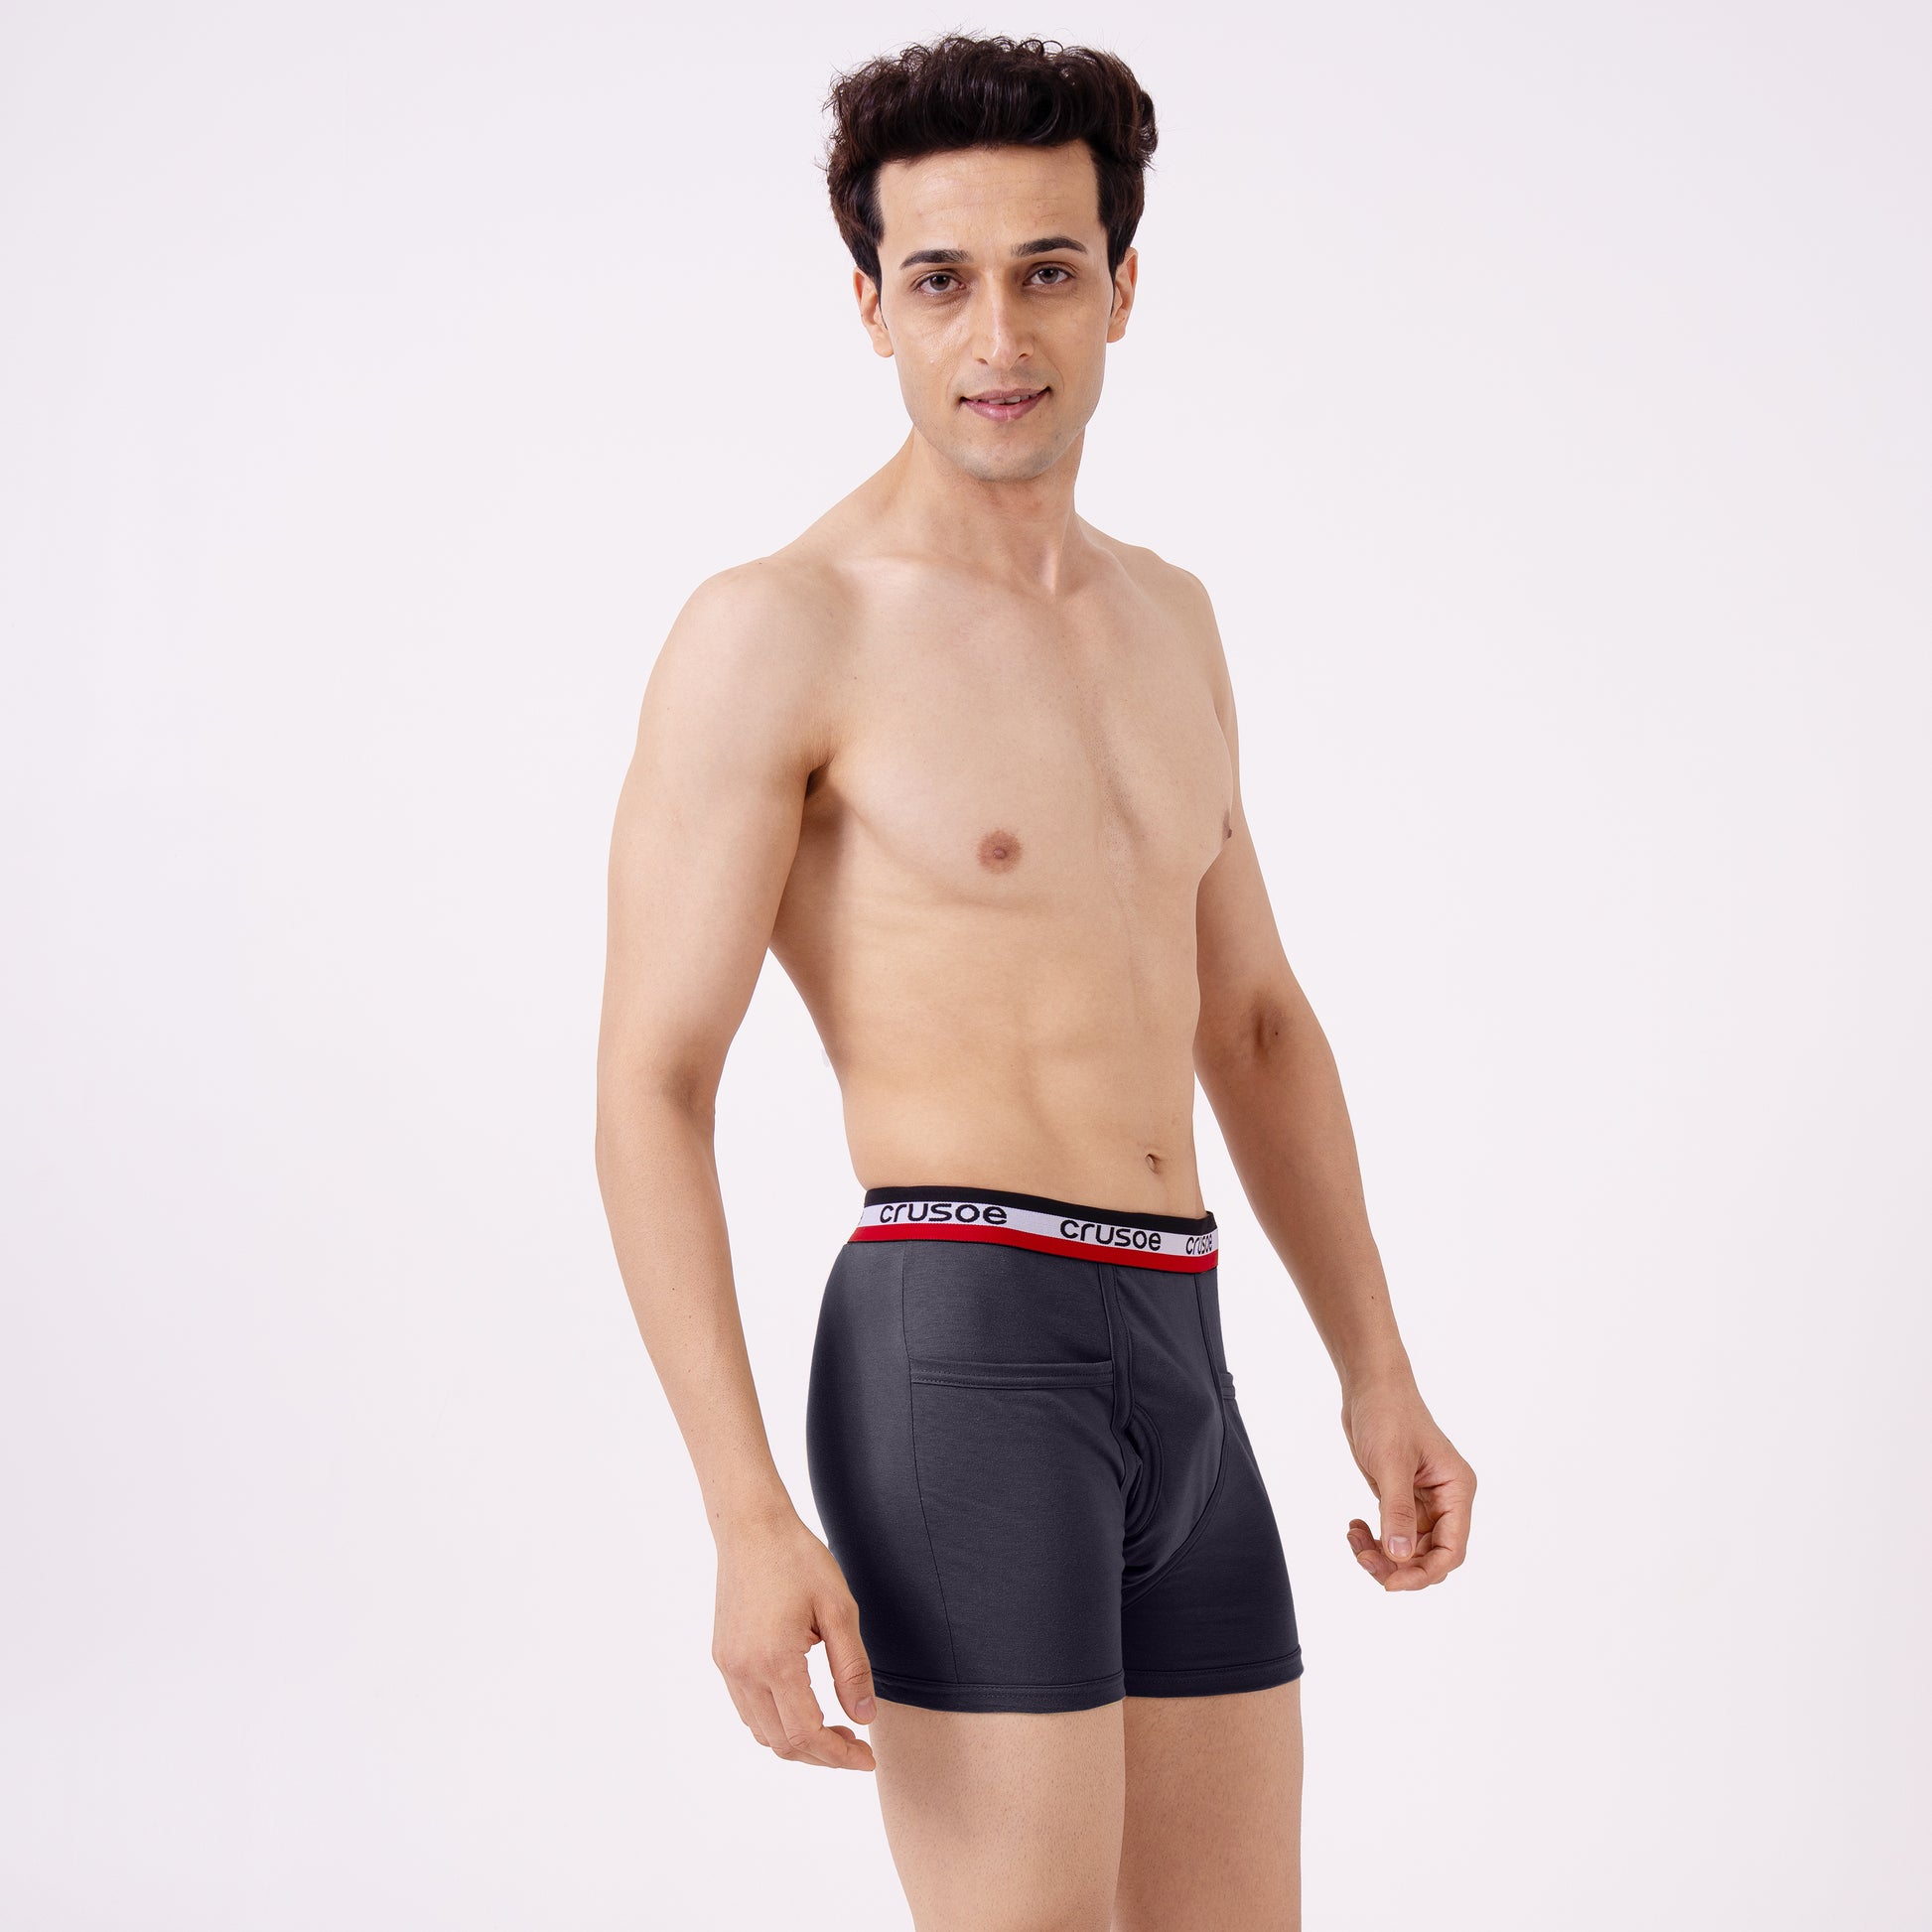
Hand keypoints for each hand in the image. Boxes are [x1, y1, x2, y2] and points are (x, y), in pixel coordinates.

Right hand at [711, 1512, 876, 1769]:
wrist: (751, 1527)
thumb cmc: (799, 1559)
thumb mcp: (839, 1609)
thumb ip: (852, 1668)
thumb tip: (863, 1719)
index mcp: (775, 1660)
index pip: (807, 1733)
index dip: (839, 1755)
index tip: (867, 1759)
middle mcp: (744, 1671)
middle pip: (782, 1742)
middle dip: (822, 1755)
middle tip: (856, 1746)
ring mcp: (728, 1666)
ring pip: (761, 1732)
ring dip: (798, 1741)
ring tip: (833, 1730)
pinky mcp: (722, 1657)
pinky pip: (747, 1709)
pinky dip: (776, 1722)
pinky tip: (802, 1706)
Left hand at [1339, 1374, 1474, 1591]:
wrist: (1369, 1387)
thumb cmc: (1387, 1414)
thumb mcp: (1390, 1463)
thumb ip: (1396, 1511)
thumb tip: (1399, 1557)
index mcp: (1457, 1490)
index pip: (1451, 1549)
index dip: (1424, 1573)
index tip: (1390, 1582)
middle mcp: (1446, 1500)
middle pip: (1430, 1556)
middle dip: (1398, 1566)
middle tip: (1362, 1558)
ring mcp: (1424, 1501)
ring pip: (1409, 1550)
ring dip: (1381, 1553)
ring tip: (1353, 1538)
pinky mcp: (1402, 1498)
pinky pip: (1393, 1534)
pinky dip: (1374, 1539)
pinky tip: (1354, 1527)